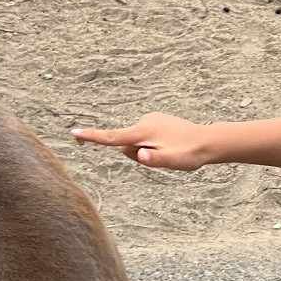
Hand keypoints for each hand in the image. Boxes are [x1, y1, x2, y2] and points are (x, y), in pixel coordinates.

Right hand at [71, 113, 209, 169]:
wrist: (206, 141)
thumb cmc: (188, 154)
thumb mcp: (171, 161)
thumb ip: (154, 159)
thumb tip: (141, 155)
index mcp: (143, 132)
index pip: (112, 137)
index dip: (92, 137)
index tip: (74, 132)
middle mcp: (144, 122)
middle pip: (125, 144)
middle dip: (136, 154)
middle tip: (160, 157)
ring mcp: (150, 119)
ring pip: (135, 142)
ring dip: (145, 150)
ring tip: (167, 151)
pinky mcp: (155, 120)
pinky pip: (144, 137)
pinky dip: (151, 144)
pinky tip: (169, 145)